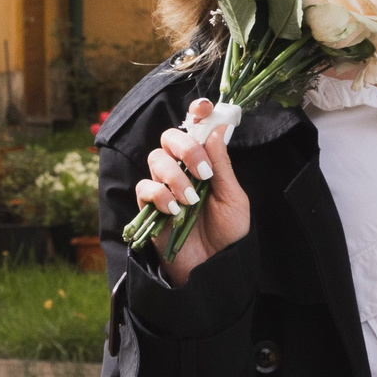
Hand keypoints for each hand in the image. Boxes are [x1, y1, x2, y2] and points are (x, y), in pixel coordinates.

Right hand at [134, 98, 253, 285]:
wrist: (213, 268)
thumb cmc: (227, 233)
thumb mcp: (232, 197)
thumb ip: (222, 165)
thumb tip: (217, 128)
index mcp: (204, 162)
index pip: (195, 129)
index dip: (197, 113)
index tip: (203, 108)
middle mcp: (181, 169)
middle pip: (169, 137)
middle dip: (185, 148)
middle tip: (202, 172)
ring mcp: (163, 186)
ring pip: (155, 159)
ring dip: (175, 177)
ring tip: (191, 199)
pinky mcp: (148, 206)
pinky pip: (144, 187)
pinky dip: (160, 194)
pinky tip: (175, 210)